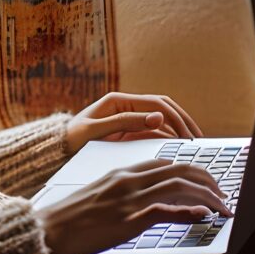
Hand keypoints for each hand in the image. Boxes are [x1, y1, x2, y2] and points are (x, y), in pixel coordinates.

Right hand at [38, 159, 232, 253]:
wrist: (47, 229)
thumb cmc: (71, 218)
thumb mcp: (100, 197)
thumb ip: (123, 193)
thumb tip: (149, 202)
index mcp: (120, 173)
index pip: (165, 162)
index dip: (192, 170)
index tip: (207, 183)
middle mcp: (127, 180)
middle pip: (178, 170)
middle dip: (208, 180)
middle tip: (224, 194)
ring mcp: (128, 199)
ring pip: (178, 186)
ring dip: (207, 196)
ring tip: (223, 207)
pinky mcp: (127, 220)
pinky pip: (164, 211)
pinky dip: (187, 212)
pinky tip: (203, 217)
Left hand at [65, 91, 203, 156]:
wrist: (56, 151)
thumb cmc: (71, 139)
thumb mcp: (95, 131)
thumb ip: (125, 123)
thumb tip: (158, 118)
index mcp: (118, 101)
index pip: (156, 104)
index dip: (176, 117)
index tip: (189, 134)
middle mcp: (126, 107)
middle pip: (163, 109)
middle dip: (182, 122)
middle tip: (198, 140)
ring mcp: (128, 121)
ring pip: (161, 123)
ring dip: (177, 132)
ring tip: (192, 148)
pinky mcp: (128, 134)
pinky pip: (153, 135)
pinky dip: (167, 141)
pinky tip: (176, 152)